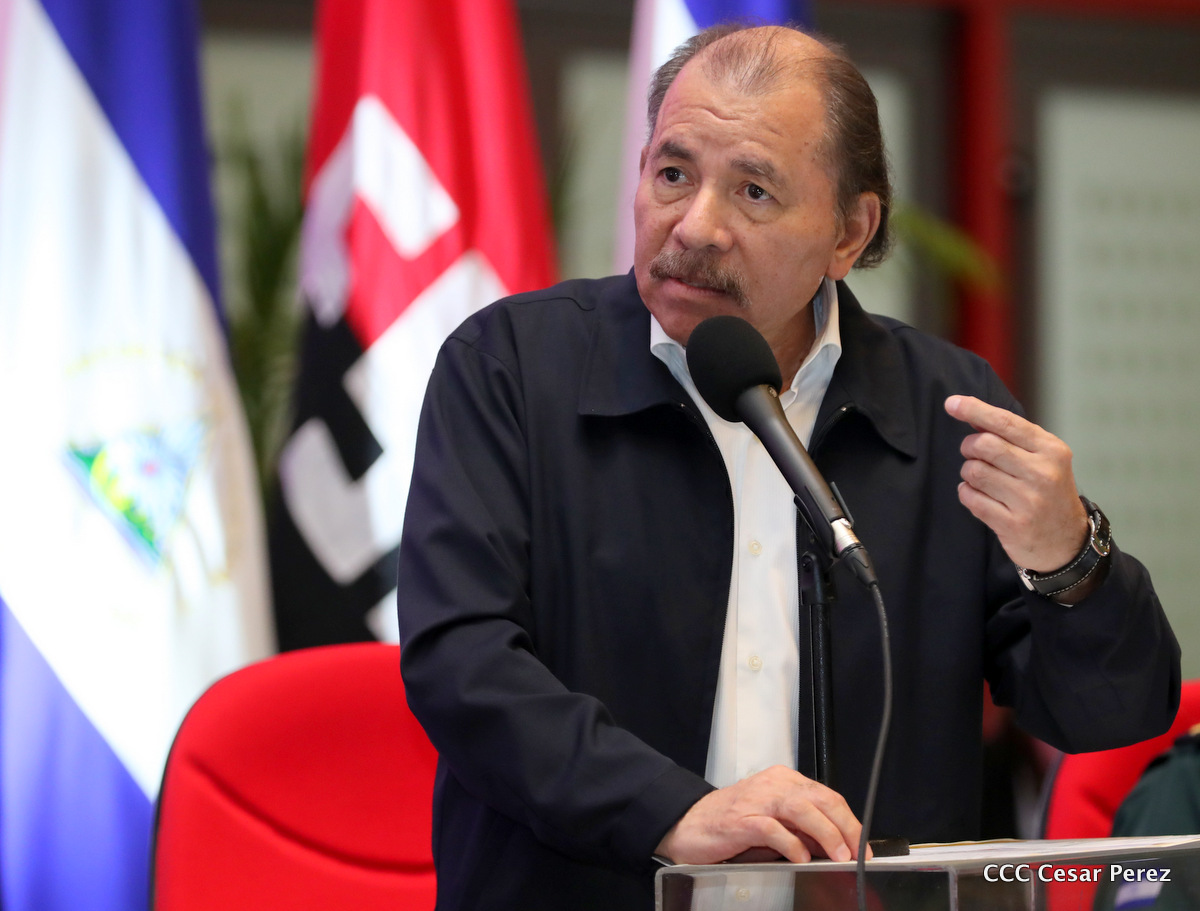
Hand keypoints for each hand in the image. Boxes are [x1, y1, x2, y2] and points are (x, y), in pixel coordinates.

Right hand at [654, 765, 864, 864]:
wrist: (687, 824)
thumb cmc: (729, 824)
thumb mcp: (772, 822)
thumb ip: (800, 829)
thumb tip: (834, 847)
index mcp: (783, 781)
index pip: (828, 796)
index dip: (850, 822)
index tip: (863, 847)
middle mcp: (773, 784)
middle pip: (821, 799)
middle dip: (846, 827)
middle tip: (859, 853)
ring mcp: (757, 800)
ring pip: (802, 809)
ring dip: (826, 833)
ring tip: (839, 856)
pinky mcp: (741, 819)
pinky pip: (773, 828)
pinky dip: (791, 844)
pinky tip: (801, 858)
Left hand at [945, 395, 1087, 572]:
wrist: (1067, 543)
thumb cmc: (1048, 492)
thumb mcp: (1042, 459)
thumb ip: (1011, 436)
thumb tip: (971, 412)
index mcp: (1051, 450)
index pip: (1006, 422)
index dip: (975, 410)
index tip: (952, 403)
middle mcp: (1043, 473)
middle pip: (984, 444)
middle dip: (969, 446)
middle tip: (973, 453)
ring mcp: (1028, 501)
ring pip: (974, 472)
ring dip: (968, 473)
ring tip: (982, 479)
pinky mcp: (1013, 525)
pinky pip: (970, 499)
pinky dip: (967, 494)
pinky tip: (979, 496)